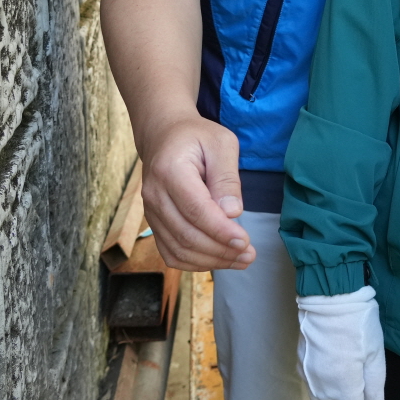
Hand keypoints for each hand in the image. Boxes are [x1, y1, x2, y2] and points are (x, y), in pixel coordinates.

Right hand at [137, 114, 254, 271]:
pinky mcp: (154, 223)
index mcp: (170, 170)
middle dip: (220, 250)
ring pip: (178, 249)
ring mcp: (150, 212)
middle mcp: (154, 195)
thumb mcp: (221, 144)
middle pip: (186, 234)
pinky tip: (219, 260)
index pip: (195, 210)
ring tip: (241, 260)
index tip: (244, 241)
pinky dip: (195, 262)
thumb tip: (232, 213)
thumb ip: (227, 177)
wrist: (164, 136)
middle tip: (249, 254)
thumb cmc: (197, 137)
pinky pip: (171, 252)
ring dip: (211, 261)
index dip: (220, 231)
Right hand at [296, 287, 384, 399]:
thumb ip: (375, 386)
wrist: (328, 297)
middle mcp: (323, 385)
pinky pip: (312, 389)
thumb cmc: (358, 323)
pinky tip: (329, 393)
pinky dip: (322, 398)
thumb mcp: (376, 354)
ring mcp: (309, 374)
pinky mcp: (301, 362)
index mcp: (344, 384)